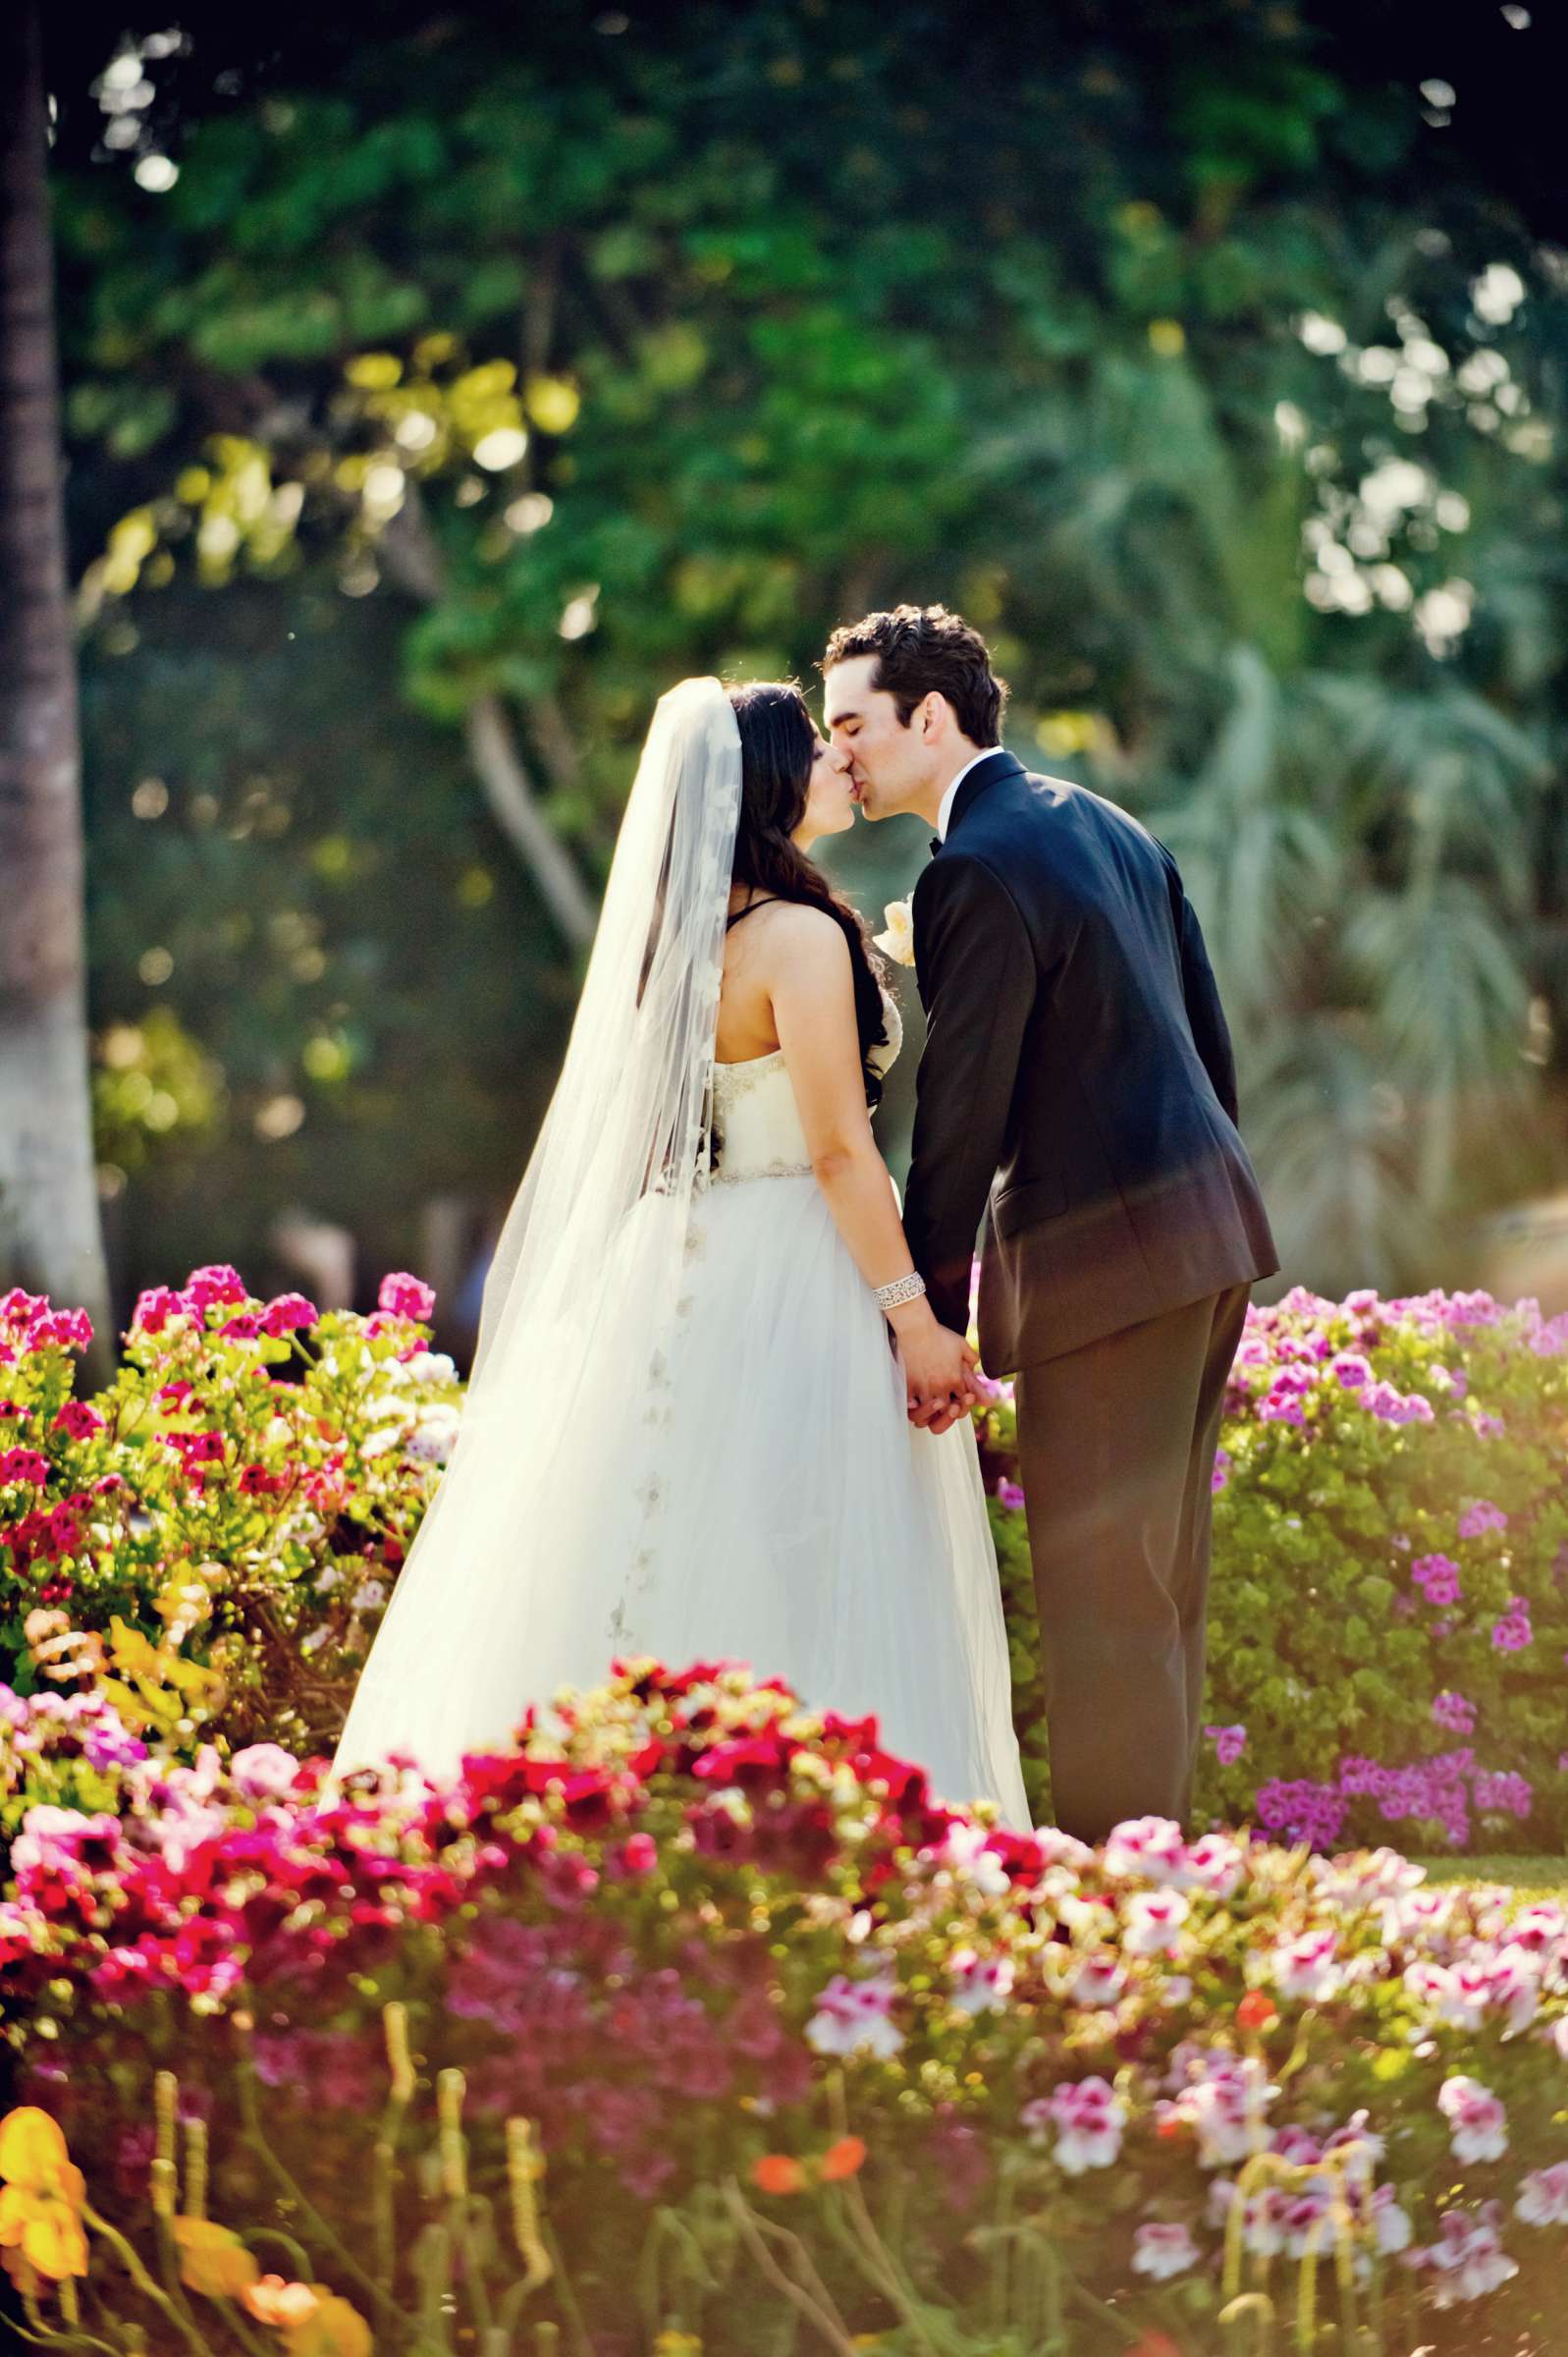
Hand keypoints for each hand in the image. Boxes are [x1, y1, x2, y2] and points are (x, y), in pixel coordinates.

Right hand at [890, 1304, 978, 1431]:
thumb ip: (972, 1357)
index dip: (962, 1402)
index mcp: (956, 1379)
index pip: (963, 1400)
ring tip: (929, 1405)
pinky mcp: (909, 1385)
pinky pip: (910, 1405)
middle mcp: (942, 1386)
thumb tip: (976, 1366)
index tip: (957, 1399)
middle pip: (948, 1410)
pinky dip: (912, 1406)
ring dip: (930, 1411)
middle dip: (948, 1410)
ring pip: (929, 1411)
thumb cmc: (939, 1335)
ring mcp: (925, 1387)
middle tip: (944, 1405)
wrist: (917, 1328)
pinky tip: (913, 1403)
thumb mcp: (961, 1344)